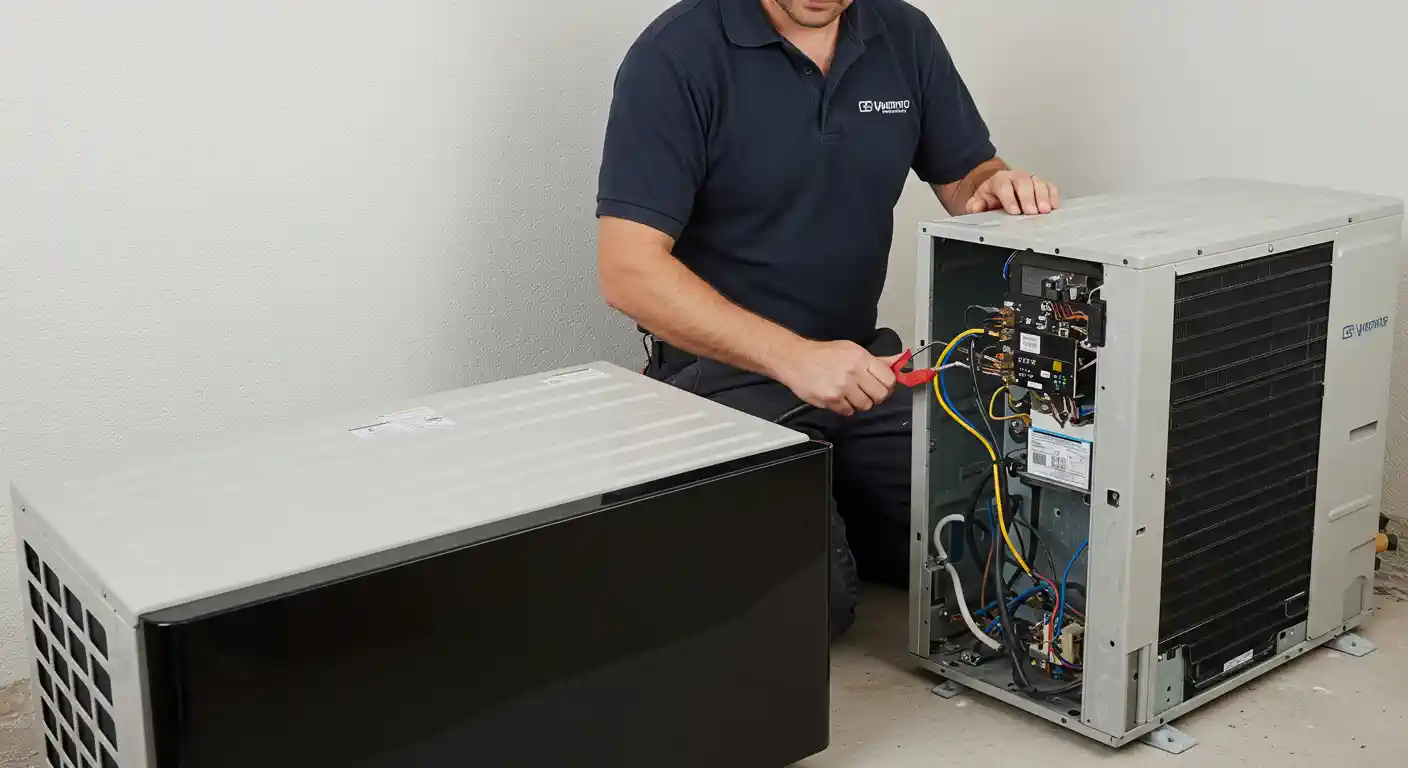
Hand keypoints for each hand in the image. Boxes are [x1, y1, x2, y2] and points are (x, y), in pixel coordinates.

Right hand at [771, 340, 901, 416]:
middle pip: (880, 395)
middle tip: (866, 392)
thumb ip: (876, 360)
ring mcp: (842, 387)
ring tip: (850, 394)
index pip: (888, 379)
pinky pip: (848, 411)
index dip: (887, 385)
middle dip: (876, 396)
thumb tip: (900, 360)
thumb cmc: (824, 354)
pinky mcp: (830, 400)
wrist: (795, 360)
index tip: (881, 385)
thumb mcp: (852, 350)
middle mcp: (853, 372)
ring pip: (865, 406)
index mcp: (861, 358)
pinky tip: (838, 397)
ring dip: (860, 403)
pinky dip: (845, 408)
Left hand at [967, 170, 1059, 215]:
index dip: (1009, 198)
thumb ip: (975, 205)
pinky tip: (1054, 206)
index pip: (1004, 185)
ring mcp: (1030, 180)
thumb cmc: (990, 197)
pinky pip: (1050, 186)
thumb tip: (976, 207)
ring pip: (1038, 183)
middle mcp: (1016, 177)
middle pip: (1023, 182)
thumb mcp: (978, 201)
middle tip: (1031, 212)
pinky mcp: (1041, 185)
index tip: (1014, 211)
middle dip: (1028, 197)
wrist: (997, 190)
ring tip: (1045, 210)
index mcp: (998, 180)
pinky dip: (1053, 195)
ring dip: (1043, 197)